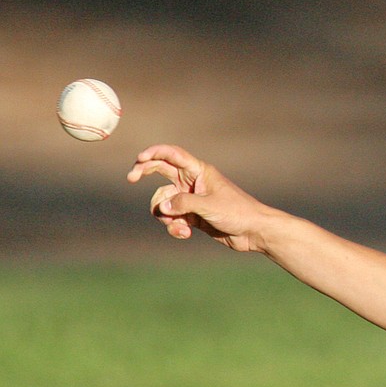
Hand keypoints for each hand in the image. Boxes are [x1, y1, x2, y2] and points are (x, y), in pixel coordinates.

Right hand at [127, 145, 276, 252]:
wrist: (254, 232)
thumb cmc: (237, 212)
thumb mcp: (208, 206)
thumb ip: (182, 204)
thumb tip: (161, 208)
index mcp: (199, 171)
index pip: (173, 155)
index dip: (154, 153)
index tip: (139, 158)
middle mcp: (192, 182)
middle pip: (160, 172)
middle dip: (144, 174)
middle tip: (130, 178)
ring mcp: (191, 199)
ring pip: (163, 201)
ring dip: (165, 215)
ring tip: (180, 226)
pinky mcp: (192, 216)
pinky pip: (172, 218)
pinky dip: (174, 227)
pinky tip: (185, 234)